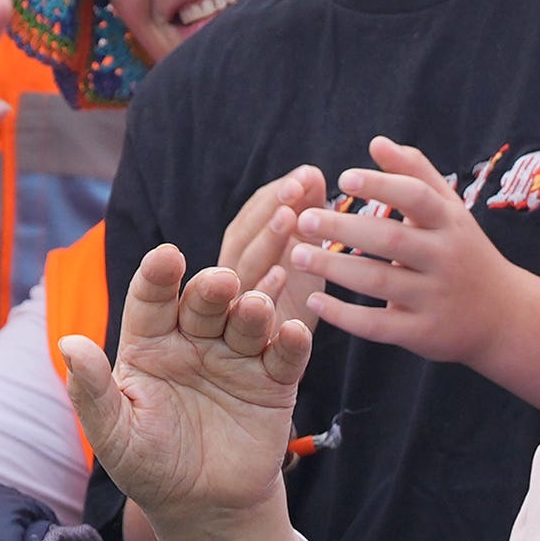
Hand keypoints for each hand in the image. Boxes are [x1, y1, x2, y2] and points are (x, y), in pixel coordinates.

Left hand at [62, 246, 310, 530]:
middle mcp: (194, 341)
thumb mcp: (115, 432)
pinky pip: (286, 356)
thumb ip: (92, 390)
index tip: (166, 257)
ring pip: (247, 321)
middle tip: (220, 282)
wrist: (201, 507)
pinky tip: (294, 333)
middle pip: (204, 302)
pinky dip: (293, 342)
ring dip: (253, 310)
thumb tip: (67, 344)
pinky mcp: (274, 382)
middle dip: (211, 288)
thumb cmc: (149, 465)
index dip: (158, 276)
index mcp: (150, 344)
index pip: (151, 299)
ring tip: (253, 309)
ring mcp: (236, 358)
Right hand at [220, 163, 325, 332]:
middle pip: (242, 239)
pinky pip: (250, 314)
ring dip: (266, 240)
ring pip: (245, 270)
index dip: (274, 196)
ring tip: (289, 217)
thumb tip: (311, 172)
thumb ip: (305, 214)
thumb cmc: (292, 302)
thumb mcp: (303, 254)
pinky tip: (281, 272)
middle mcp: (228, 279)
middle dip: (267, 210)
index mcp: (238, 256)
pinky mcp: (249, 342)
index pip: (251, 219)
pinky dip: (263, 291)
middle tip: (295, 187)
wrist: (280, 368)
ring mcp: (232, 311)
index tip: (304, 176)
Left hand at [286, 138, 515, 365]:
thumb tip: (376, 142)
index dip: (381, 186)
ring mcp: (436, 297)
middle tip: (304, 219)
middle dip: (345, 229)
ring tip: (296, 255)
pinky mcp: (423, 333)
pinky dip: (345, 315)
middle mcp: (446, 258)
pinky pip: (378, 325)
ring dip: (335, 268)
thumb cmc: (464, 253)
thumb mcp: (450, 211)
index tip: (343, 178)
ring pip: (380, 281)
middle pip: (392, 240)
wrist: (505, 316)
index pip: (417, 197)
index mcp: (451, 223)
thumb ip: (414, 174)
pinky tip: (315, 300)